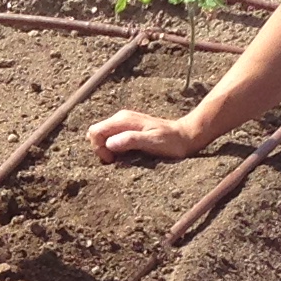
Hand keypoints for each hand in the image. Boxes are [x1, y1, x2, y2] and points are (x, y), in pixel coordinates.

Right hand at [86, 108, 200, 162]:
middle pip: (96, 133)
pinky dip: (114, 149)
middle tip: (116, 161)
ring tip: (122, 159)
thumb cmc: (171, 142)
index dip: (98, 148)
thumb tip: (109, 144)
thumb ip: (130, 140)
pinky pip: (112, 139)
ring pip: (103, 137)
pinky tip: (127, 155)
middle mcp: (121, 119)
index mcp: (123, 120)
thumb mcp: (152, 142)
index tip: (112, 160)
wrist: (185, 136)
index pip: (95, 131)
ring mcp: (124, 124)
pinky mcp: (129, 130)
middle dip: (100, 149)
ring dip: (107, 150)